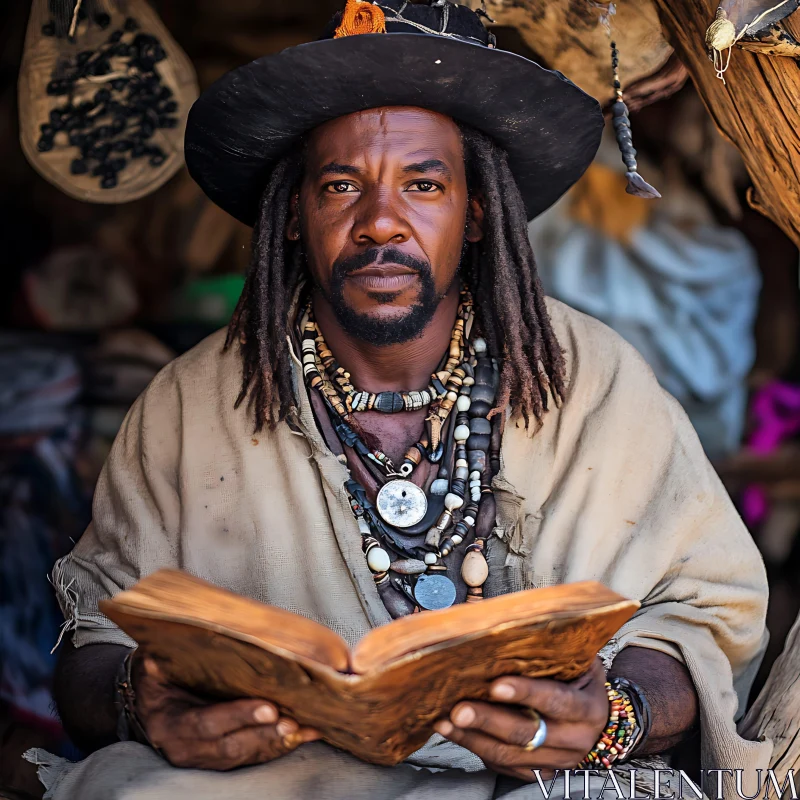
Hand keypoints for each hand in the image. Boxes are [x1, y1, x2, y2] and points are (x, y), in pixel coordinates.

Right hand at [132, 655, 320, 769]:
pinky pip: (250, 757)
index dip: (239, 716)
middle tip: (293, 722)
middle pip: (230, 747)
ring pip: (244, 756)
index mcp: (170, 723)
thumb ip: (164, 657)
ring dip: (277, 743)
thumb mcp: (152, 663)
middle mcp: (185, 748)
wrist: (144, 704)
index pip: (207, 723)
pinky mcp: (218, 760)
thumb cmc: (155, 677)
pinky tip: (302, 735)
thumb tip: (179, 637)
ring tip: (305, 729)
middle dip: (265, 735)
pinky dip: (277, 747)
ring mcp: (202, 758)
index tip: (269, 708)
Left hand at [434, 658, 608, 781]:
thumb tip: (510, 625)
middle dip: (487, 720)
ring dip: (473, 738)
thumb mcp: (581, 663)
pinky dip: (476, 748)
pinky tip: (456, 733)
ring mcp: (556, 760)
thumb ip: (554, 650)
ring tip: (445, 721)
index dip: (526, 693)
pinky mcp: (539, 772)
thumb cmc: (583, 682)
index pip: (556, 700)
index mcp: (587, 708)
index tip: (496, 684)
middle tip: (458, 709)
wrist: (603, 724)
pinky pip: (505, 766)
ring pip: (510, 755)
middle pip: (526, 733)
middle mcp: (574, 738)